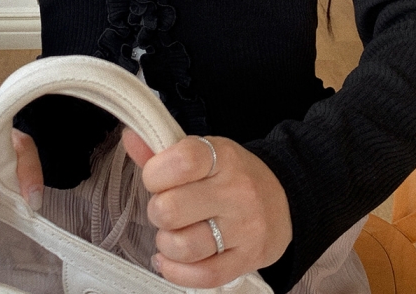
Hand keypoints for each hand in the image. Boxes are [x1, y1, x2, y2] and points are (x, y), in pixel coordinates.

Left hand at [122, 129, 291, 288]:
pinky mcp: (249, 259)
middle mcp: (236, 191)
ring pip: (184, 246)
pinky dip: (177, 271)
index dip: (154, 173)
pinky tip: (170, 260)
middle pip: (172, 209)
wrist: (285, 198)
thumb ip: (162, 149)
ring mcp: (245, 228)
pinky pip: (203, 275)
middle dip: (157, 210)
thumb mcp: (203, 152)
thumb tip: (130, 139)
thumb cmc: (232, 173)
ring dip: (167, 242)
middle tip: (166, 207)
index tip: (156, 178)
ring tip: (172, 233)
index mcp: (222, 157)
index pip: (179, 162)